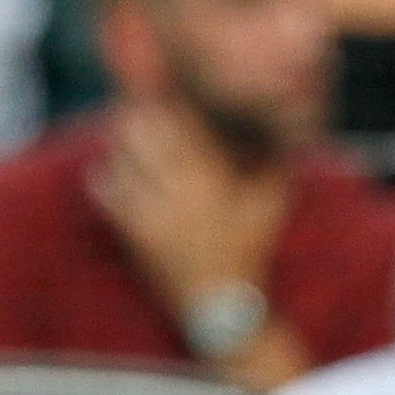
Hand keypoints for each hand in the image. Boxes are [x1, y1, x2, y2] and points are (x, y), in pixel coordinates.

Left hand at [90, 103, 284, 322]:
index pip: (181, 128)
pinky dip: (105, 178)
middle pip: (144, 138)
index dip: (167, 104)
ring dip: (121, 145)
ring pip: (122, 162)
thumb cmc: (250, 251)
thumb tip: (289, 135)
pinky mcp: (133, 231)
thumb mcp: (271, 206)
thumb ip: (276, 167)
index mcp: (210, 178)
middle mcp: (177, 190)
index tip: (161, 89)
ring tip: (121, 131)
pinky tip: (108, 172)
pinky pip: (109, 195)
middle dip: (137, 117)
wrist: (220, 304)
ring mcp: (151, 211)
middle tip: (132, 102)